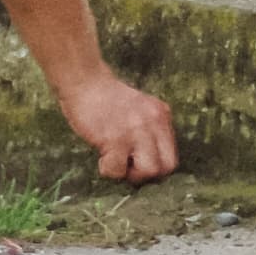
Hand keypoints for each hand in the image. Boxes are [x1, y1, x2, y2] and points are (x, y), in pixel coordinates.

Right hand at [60, 73, 179, 183]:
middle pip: (167, 166)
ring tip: (114, 161)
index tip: (137, 163)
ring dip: (129, 173)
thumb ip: (148, 129)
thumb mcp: (139, 107)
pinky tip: (101, 156)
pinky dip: (108, 169)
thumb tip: (146, 160)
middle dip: (146, 174)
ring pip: (149, 171)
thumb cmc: (104, 97)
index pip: (172, 155)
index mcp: (161, 114)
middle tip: (127, 166)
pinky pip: (117, 169)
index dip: (155, 166)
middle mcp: (154, 123)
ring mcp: (136, 131)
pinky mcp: (115, 139)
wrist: (83, 80)